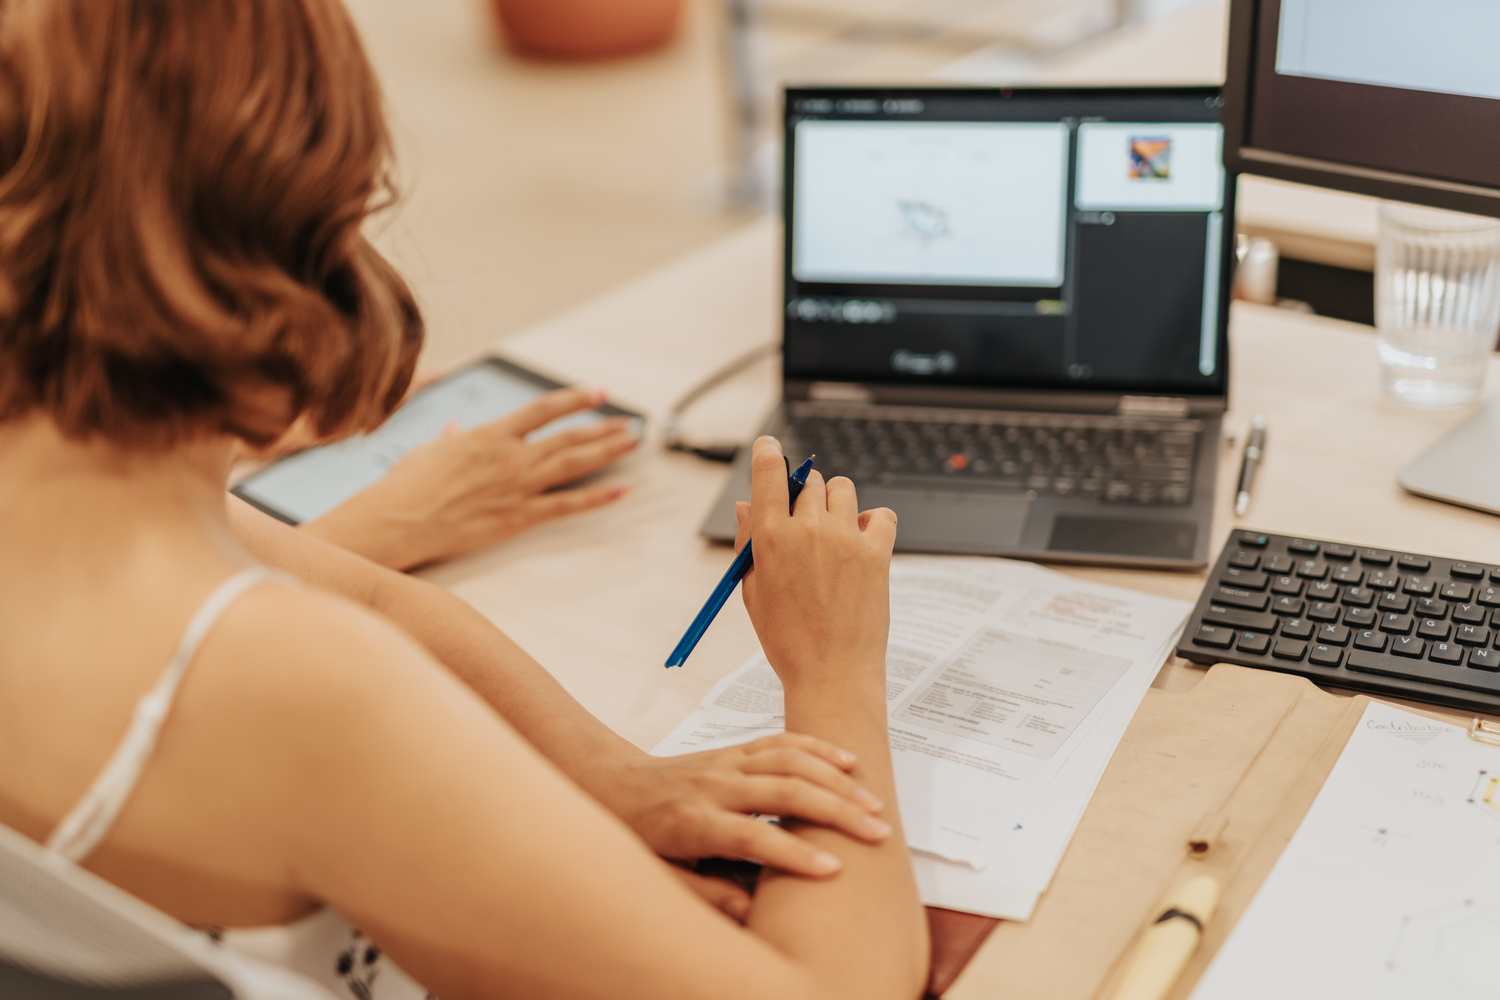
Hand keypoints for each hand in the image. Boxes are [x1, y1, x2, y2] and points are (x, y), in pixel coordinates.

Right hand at [301, 387, 638, 568]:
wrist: (397, 520)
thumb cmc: (406, 486)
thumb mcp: (428, 450)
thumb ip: (449, 438)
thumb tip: (454, 428)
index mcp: (490, 435)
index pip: (543, 409)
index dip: (575, 399)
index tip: (598, 393)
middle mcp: (511, 456)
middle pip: (569, 437)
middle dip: (604, 428)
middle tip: (630, 423)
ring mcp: (517, 486)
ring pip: (575, 464)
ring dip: (608, 452)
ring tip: (633, 443)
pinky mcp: (518, 517)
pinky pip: (567, 506)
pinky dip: (597, 498)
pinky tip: (620, 490)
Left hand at [590, 734, 891, 914]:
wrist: (611, 784)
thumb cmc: (635, 836)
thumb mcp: (656, 876)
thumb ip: (703, 895)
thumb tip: (751, 912)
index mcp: (693, 822)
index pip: (752, 835)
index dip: (794, 853)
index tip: (833, 870)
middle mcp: (713, 786)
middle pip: (783, 790)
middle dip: (835, 811)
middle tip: (877, 834)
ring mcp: (725, 763)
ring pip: (789, 760)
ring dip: (836, 778)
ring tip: (873, 803)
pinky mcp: (733, 751)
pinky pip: (780, 740)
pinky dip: (817, 746)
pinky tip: (847, 760)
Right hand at [733, 436, 896, 693]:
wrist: (831, 674)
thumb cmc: (787, 639)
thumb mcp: (754, 590)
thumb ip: (750, 542)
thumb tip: (748, 505)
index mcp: (771, 538)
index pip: (768, 471)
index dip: (767, 452)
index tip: (769, 446)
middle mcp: (808, 530)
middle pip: (809, 482)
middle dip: (804, 496)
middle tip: (804, 526)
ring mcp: (846, 539)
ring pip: (844, 490)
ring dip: (837, 503)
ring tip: (834, 534)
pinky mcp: (878, 554)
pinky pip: (882, 515)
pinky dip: (874, 522)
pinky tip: (863, 543)